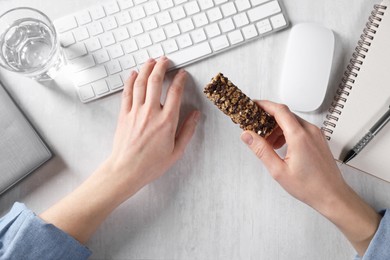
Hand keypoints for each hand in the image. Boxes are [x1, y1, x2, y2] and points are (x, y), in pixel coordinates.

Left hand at [40, 57, 199, 243]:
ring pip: (140, 83)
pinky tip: (133, 74)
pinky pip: (127, 92)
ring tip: (150, 61)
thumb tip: (196, 114)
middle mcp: (151, 112)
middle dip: (161, 67)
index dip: (180, 79)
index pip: (175, 92)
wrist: (126, 170)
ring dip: (146, 68)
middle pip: (156, 81)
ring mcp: (135, 112)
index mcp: (167, 121)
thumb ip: (187, 130)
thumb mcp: (176, 151)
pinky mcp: (124, 115)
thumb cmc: (151, 164)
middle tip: (165, 60)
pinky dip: (130, 81)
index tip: (182, 74)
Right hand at [240, 100, 344, 208]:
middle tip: (256, 128)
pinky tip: (281, 146)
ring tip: (268, 143)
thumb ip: (261, 150)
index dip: (264, 105)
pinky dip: (287, 132)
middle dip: (268, 120)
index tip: (253, 105)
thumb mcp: (278, 170)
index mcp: (299, 136)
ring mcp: (316, 134)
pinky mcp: (318, 139)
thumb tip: (247, 136)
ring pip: (292, 121)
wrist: (332, 195)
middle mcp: (310, 131)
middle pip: (285, 114)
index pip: (279, 110)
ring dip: (277, 128)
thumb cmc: (310, 187)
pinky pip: (300, 128)